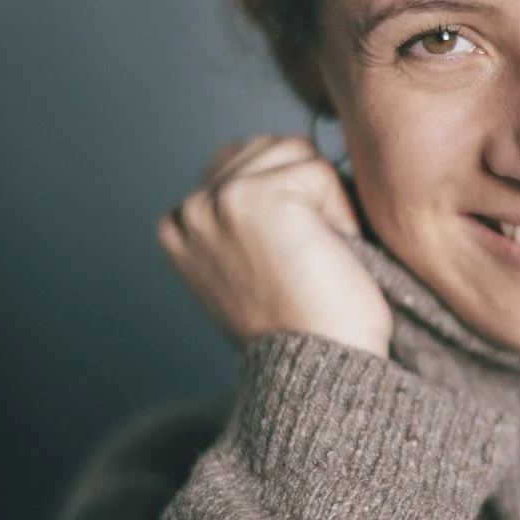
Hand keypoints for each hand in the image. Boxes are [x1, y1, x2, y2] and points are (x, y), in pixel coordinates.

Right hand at [157, 134, 392, 357]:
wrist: (323, 371)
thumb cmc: (307, 328)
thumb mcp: (252, 267)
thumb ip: (245, 216)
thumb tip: (283, 154)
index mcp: (178, 227)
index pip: (244, 162)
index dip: (291, 200)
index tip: (293, 261)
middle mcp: (188, 211)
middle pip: (271, 148)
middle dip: (307, 193)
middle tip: (311, 262)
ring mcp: (215, 200)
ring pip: (297, 152)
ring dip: (327, 201)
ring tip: (318, 258)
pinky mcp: (252, 196)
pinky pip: (321, 170)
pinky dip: (341, 213)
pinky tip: (329, 258)